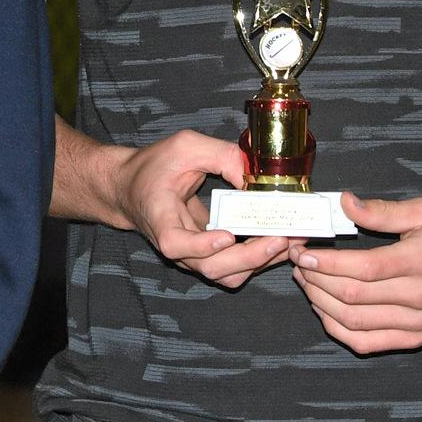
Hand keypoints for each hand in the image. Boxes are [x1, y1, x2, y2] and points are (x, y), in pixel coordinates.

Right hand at [94, 129, 291, 289]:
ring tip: (287, 241)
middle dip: (249, 256)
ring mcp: (192, 256)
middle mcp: (176, 246)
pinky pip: (233, 268)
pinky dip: (257, 260)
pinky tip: (279, 242)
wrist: (134, 188)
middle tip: (279, 238)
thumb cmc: (154, 167)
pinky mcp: (207, 256)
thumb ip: (221, 155)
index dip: (201, 246)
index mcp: (161, 218)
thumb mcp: (185, 147)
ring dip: (258, 262)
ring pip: (225, 275)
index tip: (226, 236)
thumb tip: (256, 173)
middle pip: (210, 267)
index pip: (175, 244)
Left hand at [291, 195, 421, 353]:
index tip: (303, 250)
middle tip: (299, 261)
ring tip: (307, 281)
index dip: (325, 262)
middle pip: (351, 296)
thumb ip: (383, 211)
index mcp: (419, 262)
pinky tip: (324, 310)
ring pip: (353, 322)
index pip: (361, 268)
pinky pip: (366, 343)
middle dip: (315, 278)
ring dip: (320, 302)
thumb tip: (345, 202)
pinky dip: (338, 329)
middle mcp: (417, 297)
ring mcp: (416, 323)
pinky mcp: (415, 338)